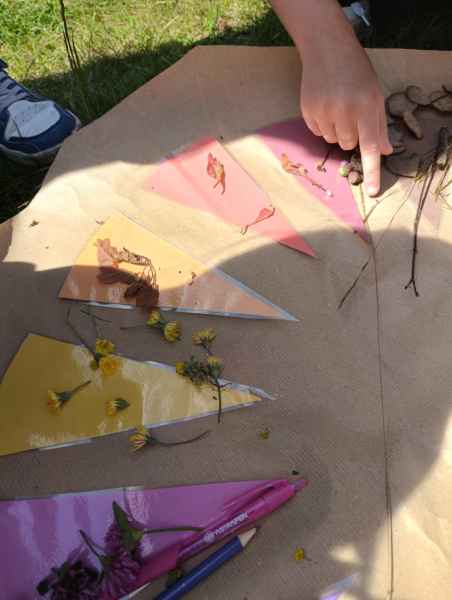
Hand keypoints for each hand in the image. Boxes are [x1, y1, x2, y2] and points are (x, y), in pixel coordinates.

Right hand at [301, 37, 391, 195]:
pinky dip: (321, 123)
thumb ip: (379, 125)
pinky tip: (323, 104)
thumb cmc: (356, 72)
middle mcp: (345, 111)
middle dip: (350, 134)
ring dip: (335, 128)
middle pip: (348, 144)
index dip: (372, 171)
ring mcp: (324, 111)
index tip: (371, 192)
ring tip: (335, 105)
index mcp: (367, 106)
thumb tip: (385, 151)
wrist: (327, 49)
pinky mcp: (308, 111)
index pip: (370, 146)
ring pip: (331, 139)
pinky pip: (317, 131)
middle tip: (349, 113)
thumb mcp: (375, 95)